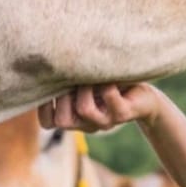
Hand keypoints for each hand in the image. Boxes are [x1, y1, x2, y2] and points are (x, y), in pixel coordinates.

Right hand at [38, 84, 161, 132]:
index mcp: (74, 118)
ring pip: (84, 109)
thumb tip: (41, 61)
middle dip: (64, 96)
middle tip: (75, 79)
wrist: (144, 95)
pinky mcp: (123, 114)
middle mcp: (88, 124)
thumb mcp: (81, 82)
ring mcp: (106, 122)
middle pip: (62, 121)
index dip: (44, 106)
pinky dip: (107, 83)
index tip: (50, 86)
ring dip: (86, 87)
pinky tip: (110, 77)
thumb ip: (63, 80)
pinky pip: (109, 97)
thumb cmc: (107, 82)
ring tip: (92, 76)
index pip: (48, 123)